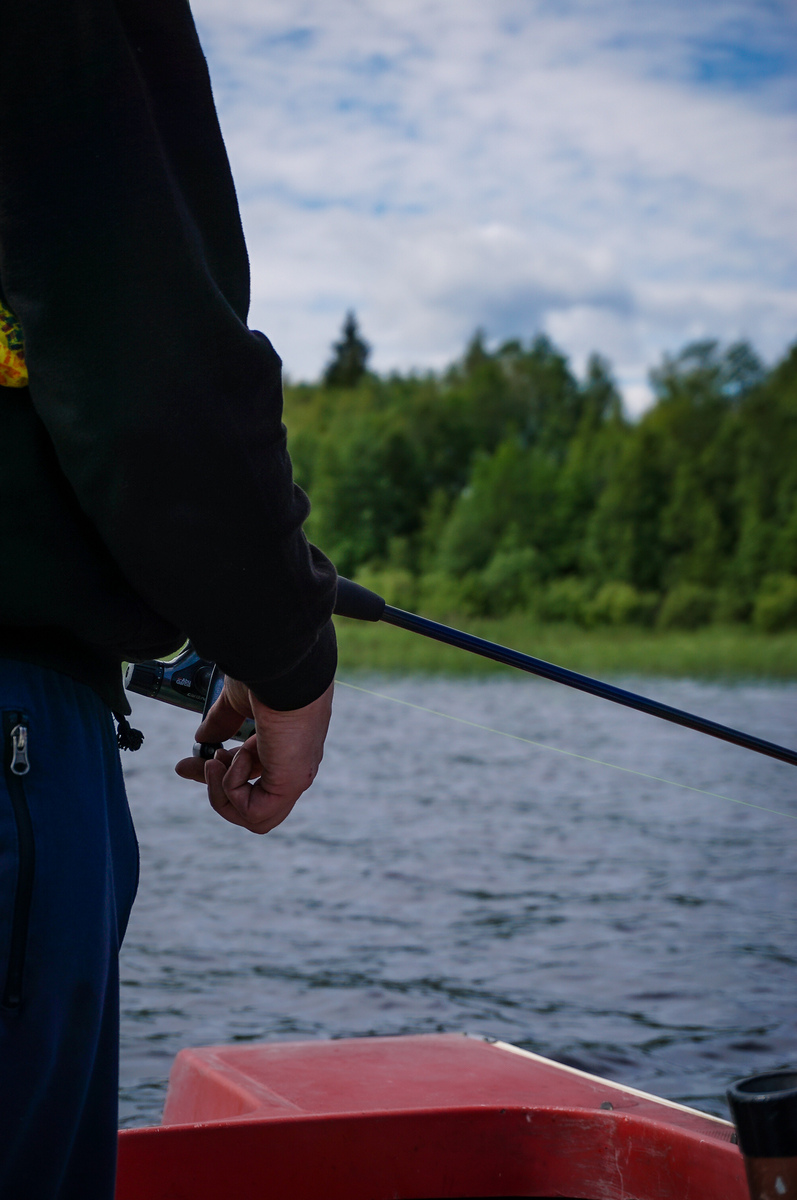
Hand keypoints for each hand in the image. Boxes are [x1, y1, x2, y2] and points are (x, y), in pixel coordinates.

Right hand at [175, 677, 332, 833]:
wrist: (284, 666)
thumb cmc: (268, 674)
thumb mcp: (236, 701)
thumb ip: (221, 722)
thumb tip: (203, 740)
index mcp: (285, 745)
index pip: (250, 775)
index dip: (216, 776)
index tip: (187, 765)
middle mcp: (294, 764)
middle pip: (250, 800)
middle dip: (215, 789)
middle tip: (194, 766)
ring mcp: (295, 776)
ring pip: (256, 818)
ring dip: (225, 795)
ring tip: (218, 761)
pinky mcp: (292, 783)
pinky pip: (254, 811)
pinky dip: (233, 788)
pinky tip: (237, 756)